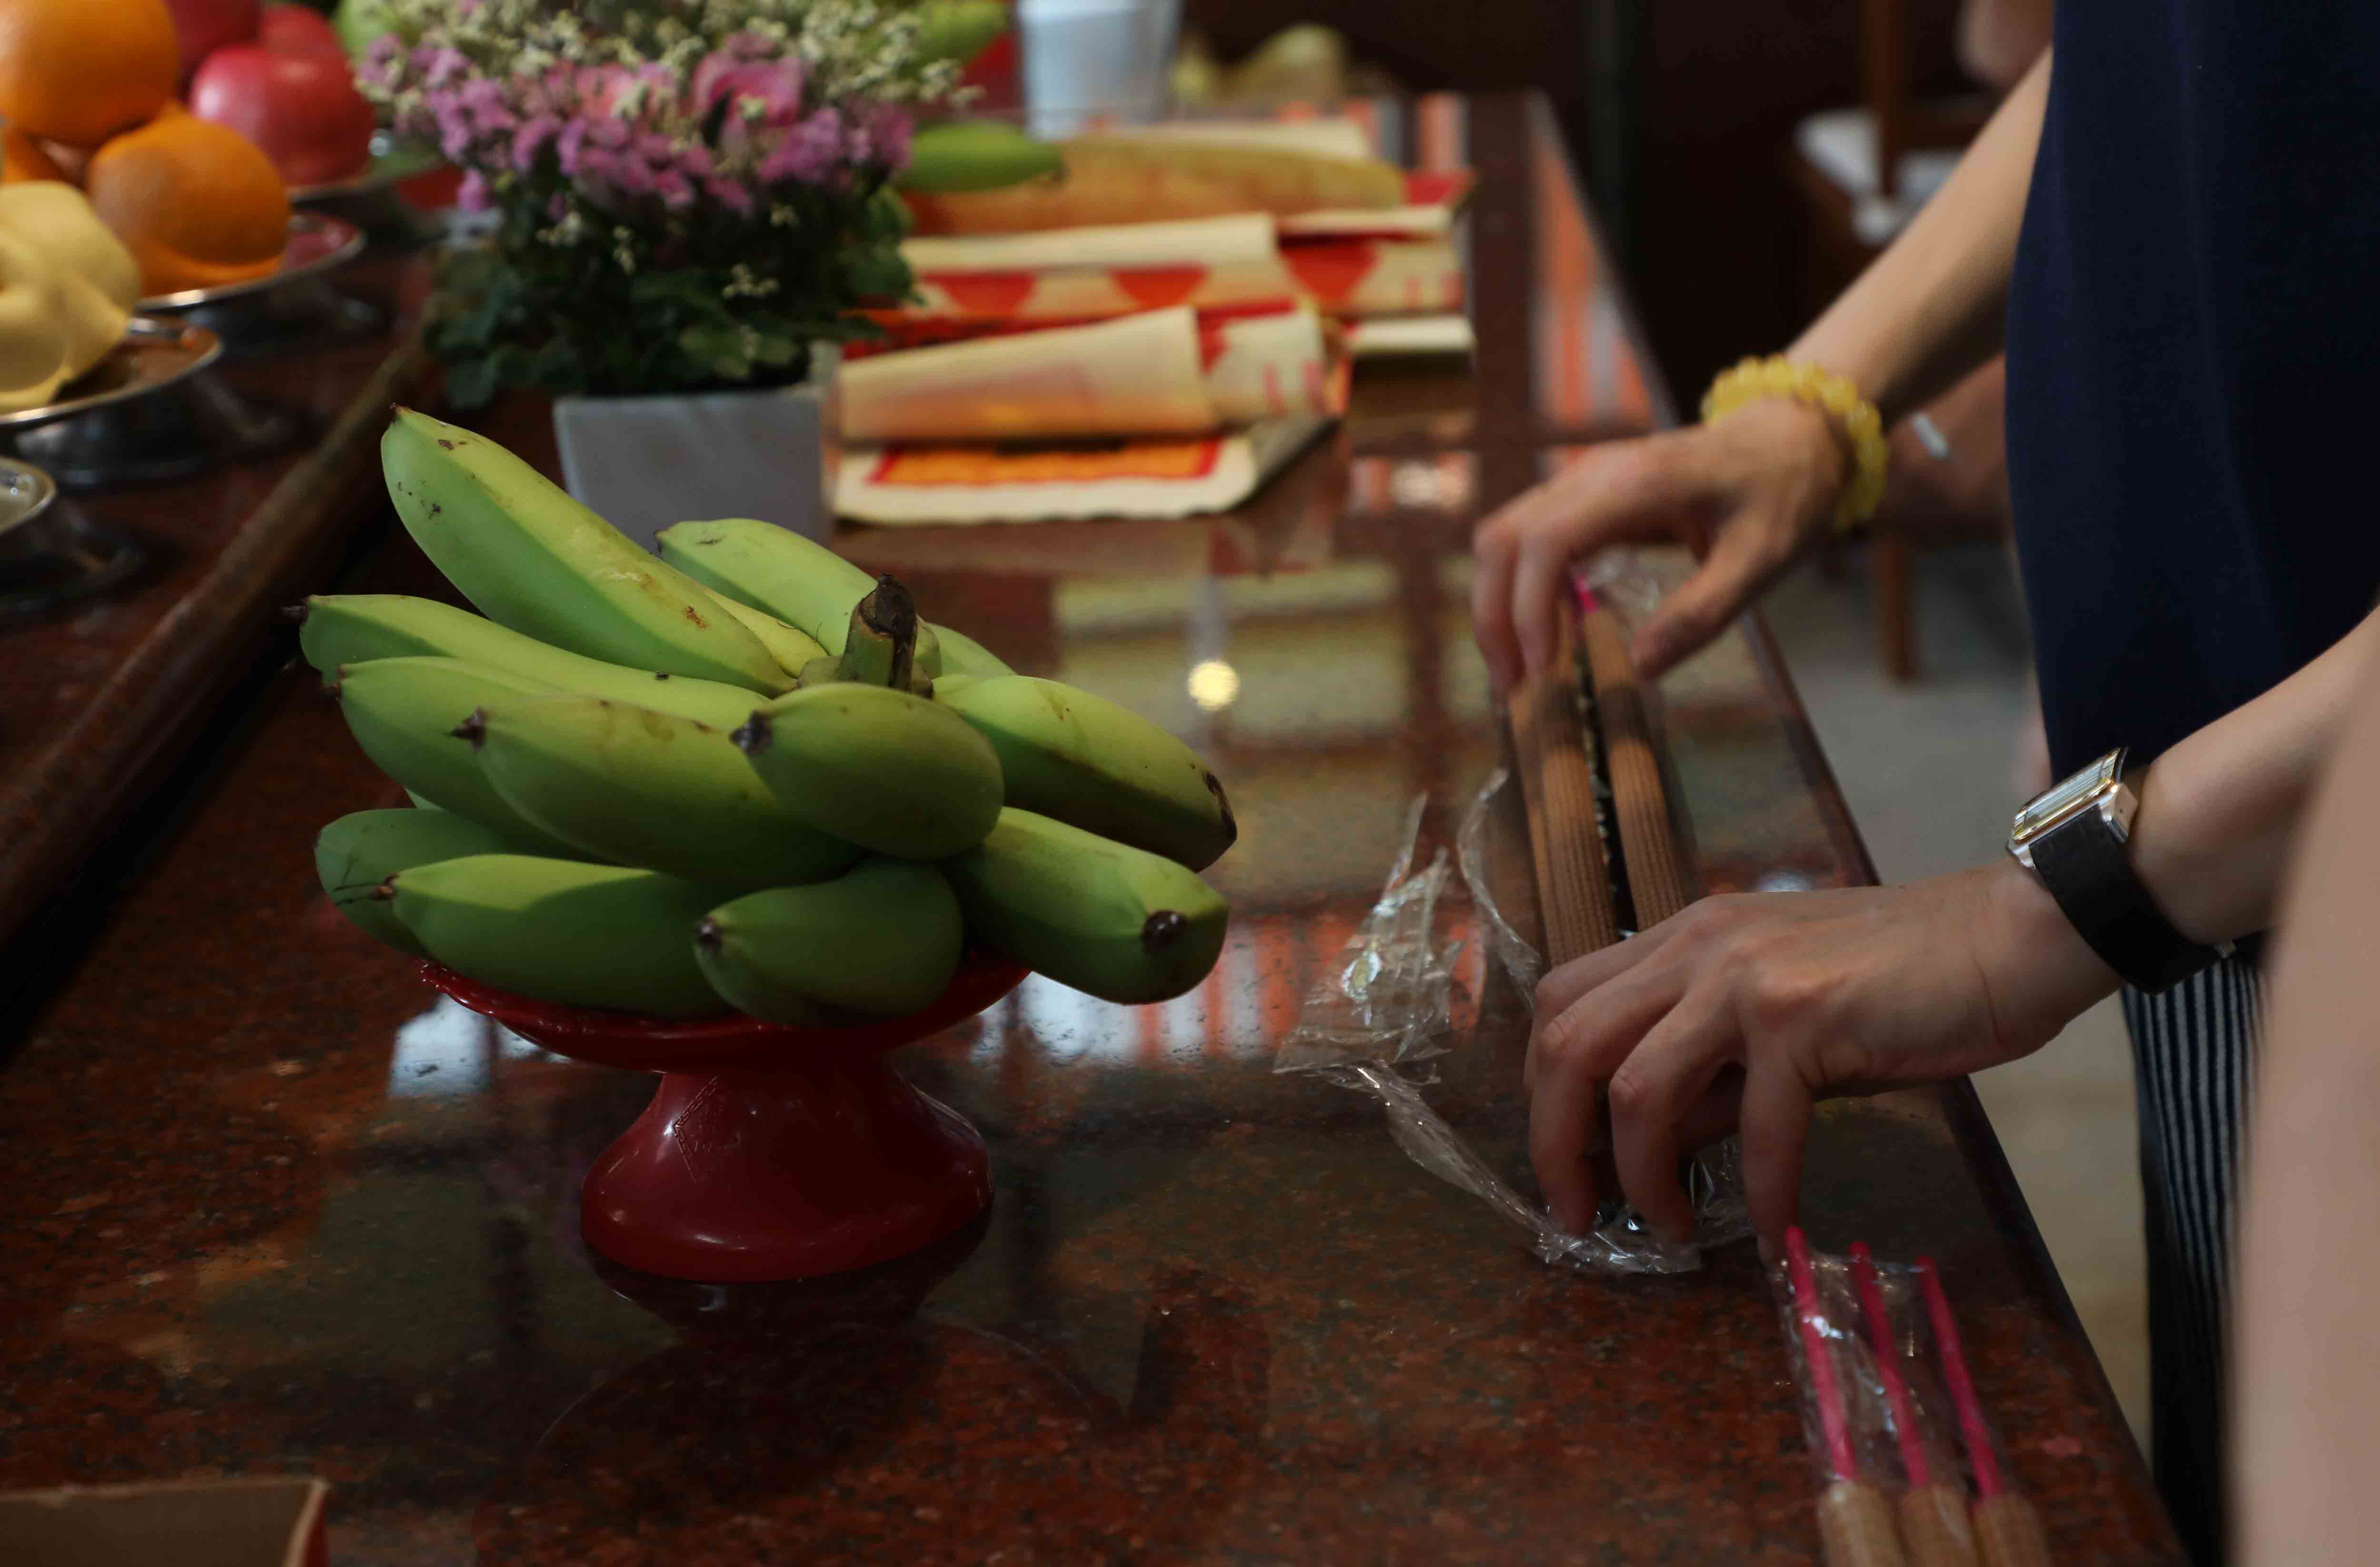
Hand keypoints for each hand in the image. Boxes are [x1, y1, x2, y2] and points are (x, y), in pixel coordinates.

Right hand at [1470, 397, 1847, 686]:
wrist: (1795, 435)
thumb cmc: (1785, 493)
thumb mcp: (1762, 563)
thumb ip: (1701, 614)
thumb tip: (1638, 669)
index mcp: (1637, 482)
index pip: (1546, 542)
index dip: (1528, 610)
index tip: (1541, 671)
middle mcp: (1595, 472)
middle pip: (1504, 538)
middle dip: (1495, 615)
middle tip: (1512, 683)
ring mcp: (1584, 478)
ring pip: (1505, 535)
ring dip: (1498, 603)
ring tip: (1518, 667)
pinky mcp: (1585, 494)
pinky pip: (1529, 537)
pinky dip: (1519, 586)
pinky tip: (1541, 632)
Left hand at [1523, 860, 2118, 1244]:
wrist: (2010, 936)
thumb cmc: (1900, 982)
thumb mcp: (1780, 1020)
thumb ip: (1710, 1070)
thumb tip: (1653, 1146)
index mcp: (1681, 938)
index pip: (1562, 1005)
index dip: (1543, 1091)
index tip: (1563, 1165)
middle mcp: (1695, 944)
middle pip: (1569, 1043)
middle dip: (1554, 1142)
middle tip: (1575, 1215)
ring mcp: (1744, 976)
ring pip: (1636, 1087)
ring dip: (1639, 1175)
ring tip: (1666, 1227)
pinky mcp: (1804, 1018)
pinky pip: (1755, 1125)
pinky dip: (1756, 1189)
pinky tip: (1772, 1230)